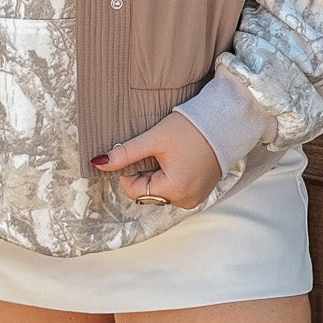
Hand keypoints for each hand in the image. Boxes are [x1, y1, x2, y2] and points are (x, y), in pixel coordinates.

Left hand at [91, 111, 223, 209]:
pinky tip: (181, 159)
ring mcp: (195, 198)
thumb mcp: (154, 139)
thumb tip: (97, 164)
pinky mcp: (201, 192)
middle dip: (147, 173)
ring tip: (172, 154)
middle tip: (159, 151)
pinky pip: (176, 189)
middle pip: (148, 192)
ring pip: (161, 191)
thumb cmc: (191, 128)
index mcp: (173, 190)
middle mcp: (186, 200)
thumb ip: (126, 154)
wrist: (225, 122)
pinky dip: (172, 176)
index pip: (134, 191)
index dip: (131, 171)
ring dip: (159, 175)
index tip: (142, 152)